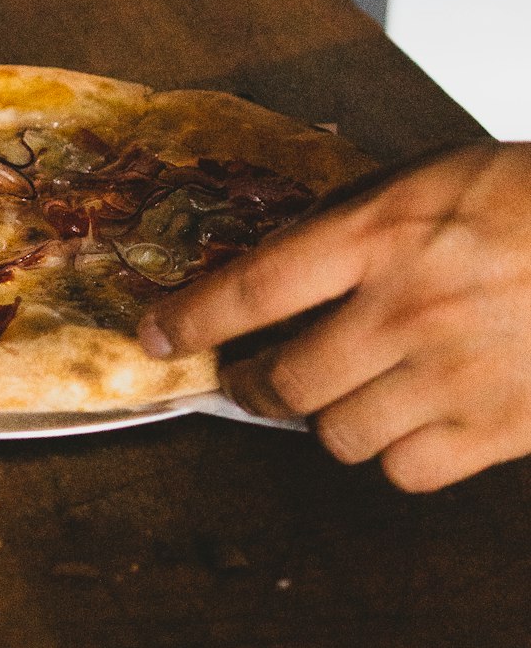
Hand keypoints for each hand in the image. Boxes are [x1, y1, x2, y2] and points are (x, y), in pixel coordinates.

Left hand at [138, 142, 530, 490]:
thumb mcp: (431, 176)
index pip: (255, 285)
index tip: (155, 335)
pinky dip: (395, 454)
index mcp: (383, 232)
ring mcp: (451, 374)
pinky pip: (406, 471)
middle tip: (251, 377)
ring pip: (338, 434)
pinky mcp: (497, 427)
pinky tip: (409, 418)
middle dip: (252, 384)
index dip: (192, 318)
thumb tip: (281, 263)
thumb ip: (355, 220)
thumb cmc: (527, 198)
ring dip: (327, 417)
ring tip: (345, 391)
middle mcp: (405, 308)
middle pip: (285, 379)